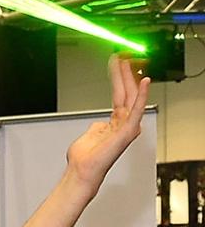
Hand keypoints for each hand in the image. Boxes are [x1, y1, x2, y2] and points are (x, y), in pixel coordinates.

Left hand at [65, 54, 150, 190]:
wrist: (82, 170)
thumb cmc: (84, 157)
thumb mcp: (90, 135)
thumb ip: (98, 127)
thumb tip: (99, 123)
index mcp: (116, 123)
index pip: (120, 95)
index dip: (119, 78)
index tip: (117, 63)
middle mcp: (124, 123)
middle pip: (126, 92)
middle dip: (124, 73)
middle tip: (123, 56)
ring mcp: (127, 126)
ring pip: (131, 96)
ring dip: (129, 77)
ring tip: (127, 62)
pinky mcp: (128, 131)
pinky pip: (137, 109)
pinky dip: (142, 95)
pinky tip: (144, 82)